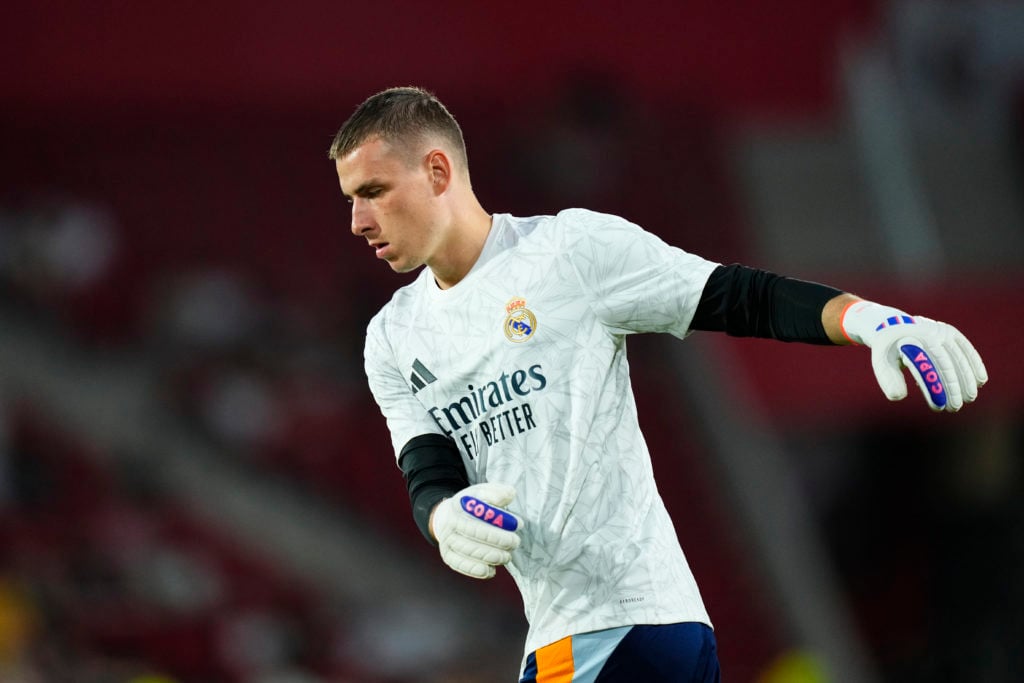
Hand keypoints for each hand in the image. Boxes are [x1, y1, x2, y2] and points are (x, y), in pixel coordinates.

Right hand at [430, 482, 520, 578]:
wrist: (446, 517)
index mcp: (458, 506)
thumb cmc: (470, 506)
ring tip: (506, 557)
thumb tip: (509, 495)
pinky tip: (491, 570)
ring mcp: (446, 541)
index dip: (500, 521)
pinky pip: (462, 566)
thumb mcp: (481, 492)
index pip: (479, 514)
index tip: (518, 524)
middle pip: (475, 535)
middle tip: (515, 543)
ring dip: (492, 557)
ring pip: (470, 552)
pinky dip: (477, 570)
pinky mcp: (447, 556)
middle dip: (499, 541)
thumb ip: (496, 492)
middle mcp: (449, 524)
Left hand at [841, 301, 987, 411]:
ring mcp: (940, 331)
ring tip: (969, 399)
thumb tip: (899, 396)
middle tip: (955, 407)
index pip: (923, 368)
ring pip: (958, 357)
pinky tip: (981, 380)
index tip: (938, 406)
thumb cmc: (887, 350)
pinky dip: (974, 363)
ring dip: (966, 379)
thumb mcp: (881, 363)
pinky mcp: (949, 331)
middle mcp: (926, 334)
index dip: (933, 387)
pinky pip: (965, 348)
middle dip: (952, 387)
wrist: (892, 325)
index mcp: (907, 342)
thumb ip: (888, 380)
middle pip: (944, 363)